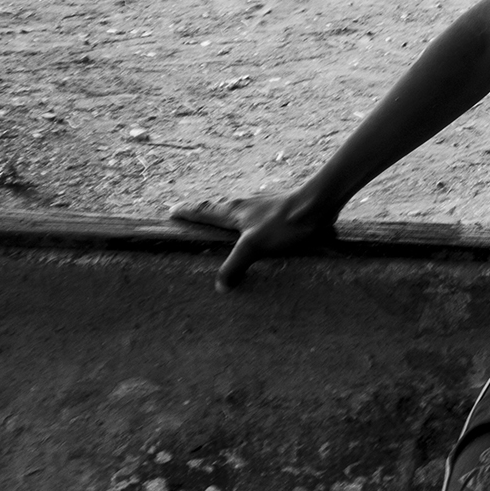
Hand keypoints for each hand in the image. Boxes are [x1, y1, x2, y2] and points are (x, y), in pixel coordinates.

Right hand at [169, 193, 336, 290]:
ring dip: (226, 215)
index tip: (171, 211)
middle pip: (218, 207)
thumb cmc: (284, 223)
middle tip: (191, 214)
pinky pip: (255, 216)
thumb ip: (234, 265)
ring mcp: (263, 207)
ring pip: (238, 210)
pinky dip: (247, 221)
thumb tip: (219, 286)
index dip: (188, 212)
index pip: (204, 211)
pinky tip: (256, 227)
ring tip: (220, 222)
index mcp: (234, 212)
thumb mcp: (253, 246)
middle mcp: (246, 206)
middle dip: (203, 212)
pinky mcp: (279, 211)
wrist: (318, 204)